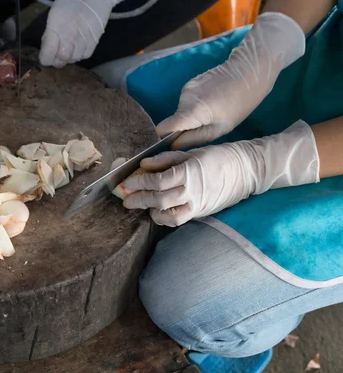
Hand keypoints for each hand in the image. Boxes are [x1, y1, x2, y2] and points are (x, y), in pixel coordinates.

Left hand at [39, 0, 142, 67]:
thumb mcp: (54, 13)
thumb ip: (50, 32)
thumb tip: (47, 48)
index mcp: (57, 26)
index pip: (48, 54)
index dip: (45, 59)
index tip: (45, 57)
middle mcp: (70, 35)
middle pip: (62, 60)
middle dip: (57, 60)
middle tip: (56, 53)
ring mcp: (84, 38)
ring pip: (74, 59)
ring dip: (69, 57)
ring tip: (68, 47)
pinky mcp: (95, 40)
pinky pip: (85, 55)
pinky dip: (80, 54)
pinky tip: (78, 46)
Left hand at [123, 120, 318, 226]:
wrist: (246, 171)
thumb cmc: (217, 157)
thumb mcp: (190, 152)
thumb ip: (165, 159)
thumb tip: (143, 164)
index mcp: (189, 172)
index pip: (157, 181)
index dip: (139, 182)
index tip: (127, 182)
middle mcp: (192, 191)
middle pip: (158, 199)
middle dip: (139, 199)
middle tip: (125, 198)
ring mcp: (197, 205)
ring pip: (168, 214)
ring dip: (150, 211)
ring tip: (140, 205)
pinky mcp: (201, 213)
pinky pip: (179, 220)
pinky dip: (164, 219)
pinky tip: (156, 212)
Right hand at [157, 12, 305, 149]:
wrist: (250, 70)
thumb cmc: (240, 103)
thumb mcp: (220, 128)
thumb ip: (194, 138)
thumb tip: (174, 146)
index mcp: (190, 112)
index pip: (162, 128)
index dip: (163, 139)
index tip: (171, 145)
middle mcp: (182, 99)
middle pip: (173, 120)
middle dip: (183, 128)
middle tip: (205, 128)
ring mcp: (185, 89)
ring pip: (181, 111)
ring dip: (192, 116)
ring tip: (213, 113)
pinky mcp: (190, 83)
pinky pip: (187, 102)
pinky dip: (196, 106)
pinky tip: (213, 102)